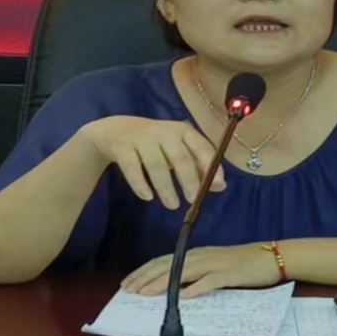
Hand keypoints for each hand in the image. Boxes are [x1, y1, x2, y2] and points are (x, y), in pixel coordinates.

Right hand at [80, 116, 224, 209]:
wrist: (116, 130)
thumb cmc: (156, 144)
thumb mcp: (178, 150)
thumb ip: (199, 166)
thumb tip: (220, 186)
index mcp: (183, 131)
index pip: (201, 147)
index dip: (210, 166)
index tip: (217, 185)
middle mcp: (164, 132)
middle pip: (180, 157)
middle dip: (189, 180)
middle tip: (193, 200)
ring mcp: (142, 138)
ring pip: (156, 165)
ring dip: (166, 187)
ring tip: (172, 205)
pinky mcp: (123, 147)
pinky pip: (132, 168)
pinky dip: (140, 184)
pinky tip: (147, 197)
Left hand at [121, 243, 282, 298]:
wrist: (272, 257)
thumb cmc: (245, 263)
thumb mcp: (216, 267)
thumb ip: (198, 274)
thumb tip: (177, 287)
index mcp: (198, 254)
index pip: (165, 261)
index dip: (145, 271)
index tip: (129, 282)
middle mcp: (202, 256)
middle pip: (168, 265)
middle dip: (146, 277)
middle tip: (128, 290)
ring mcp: (215, 264)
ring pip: (182, 271)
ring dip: (162, 283)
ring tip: (145, 293)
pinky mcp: (229, 273)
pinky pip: (209, 281)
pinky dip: (194, 288)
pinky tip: (181, 297)